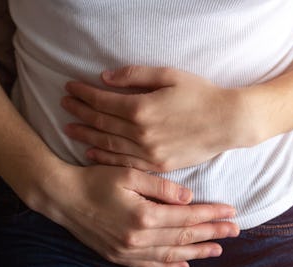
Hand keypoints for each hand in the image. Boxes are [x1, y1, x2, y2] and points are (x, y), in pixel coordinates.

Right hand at [33, 163, 239, 266]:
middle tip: (235, 231)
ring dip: (197, 252)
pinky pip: (150, 265)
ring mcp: (128, 251)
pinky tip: (184, 264)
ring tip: (218, 250)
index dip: (211, 214)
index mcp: (144, 215)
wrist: (62, 198)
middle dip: (212, 234)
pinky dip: (169, 265)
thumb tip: (189, 198)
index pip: (187, 216)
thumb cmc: (95, 180)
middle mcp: (138, 238)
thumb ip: (161, 187)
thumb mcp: (128, 174)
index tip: (232, 211)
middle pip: (184, 236)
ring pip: (171, 254)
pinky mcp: (118, 256)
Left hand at [61, 66, 263, 171]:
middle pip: (101, 122)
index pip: (102, 101)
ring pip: (107, 144)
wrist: (228, 122)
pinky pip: (124, 162)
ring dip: (86, 134)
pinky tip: (90, 152)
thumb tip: (104, 78)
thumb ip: (134, 76)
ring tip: (69, 128)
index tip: (70, 88)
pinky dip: (104, 157)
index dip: (83, 94)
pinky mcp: (157, 165)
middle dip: (80, 112)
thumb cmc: (201, 94)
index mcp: (142, 109)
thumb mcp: (169, 75)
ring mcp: (148, 152)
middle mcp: (140, 133)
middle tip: (64, 105)